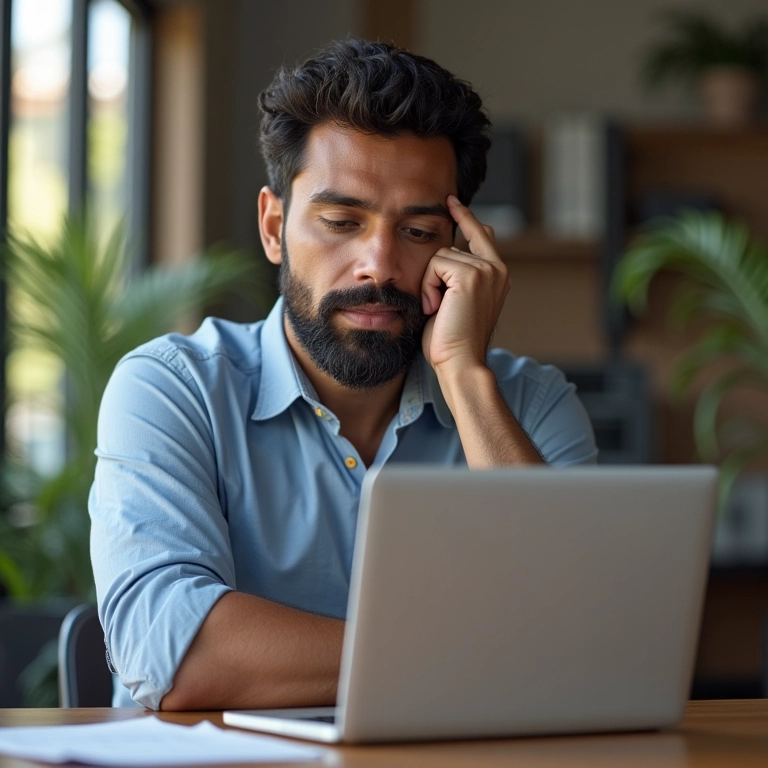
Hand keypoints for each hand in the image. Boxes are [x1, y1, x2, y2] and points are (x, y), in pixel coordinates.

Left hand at [421, 195, 509, 373]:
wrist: (460, 363)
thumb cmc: (451, 341)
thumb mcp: (453, 302)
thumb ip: (454, 277)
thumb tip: (445, 252)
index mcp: (498, 276)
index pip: (482, 235)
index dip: (465, 217)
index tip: (450, 201)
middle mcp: (497, 269)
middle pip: (451, 246)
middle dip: (434, 275)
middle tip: (437, 307)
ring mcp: (487, 270)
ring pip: (440, 256)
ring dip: (429, 284)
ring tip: (438, 310)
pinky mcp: (472, 274)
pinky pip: (435, 264)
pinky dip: (428, 286)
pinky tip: (436, 306)